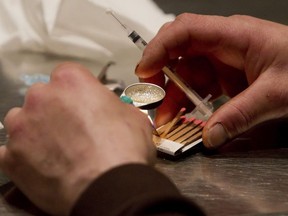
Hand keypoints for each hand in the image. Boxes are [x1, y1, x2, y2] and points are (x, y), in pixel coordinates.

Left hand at [0, 62, 155, 214]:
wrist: (110, 188)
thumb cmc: (124, 148)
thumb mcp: (132, 116)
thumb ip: (112, 106)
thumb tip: (108, 111)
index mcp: (71, 81)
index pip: (67, 74)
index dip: (76, 91)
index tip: (82, 104)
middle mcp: (40, 97)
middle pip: (42, 96)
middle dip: (54, 109)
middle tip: (71, 129)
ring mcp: (21, 127)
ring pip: (21, 121)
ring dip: (35, 130)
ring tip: (55, 149)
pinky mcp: (11, 158)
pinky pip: (12, 151)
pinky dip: (25, 156)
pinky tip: (43, 166)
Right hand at [136, 13, 287, 148]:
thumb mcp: (277, 93)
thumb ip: (241, 114)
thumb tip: (209, 136)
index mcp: (233, 34)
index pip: (185, 31)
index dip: (160, 48)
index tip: (145, 71)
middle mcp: (222, 44)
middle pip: (178, 51)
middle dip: (159, 73)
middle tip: (150, 97)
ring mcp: (222, 60)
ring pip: (185, 72)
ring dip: (171, 95)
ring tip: (165, 118)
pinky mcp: (224, 76)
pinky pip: (197, 85)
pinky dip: (186, 100)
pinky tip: (182, 114)